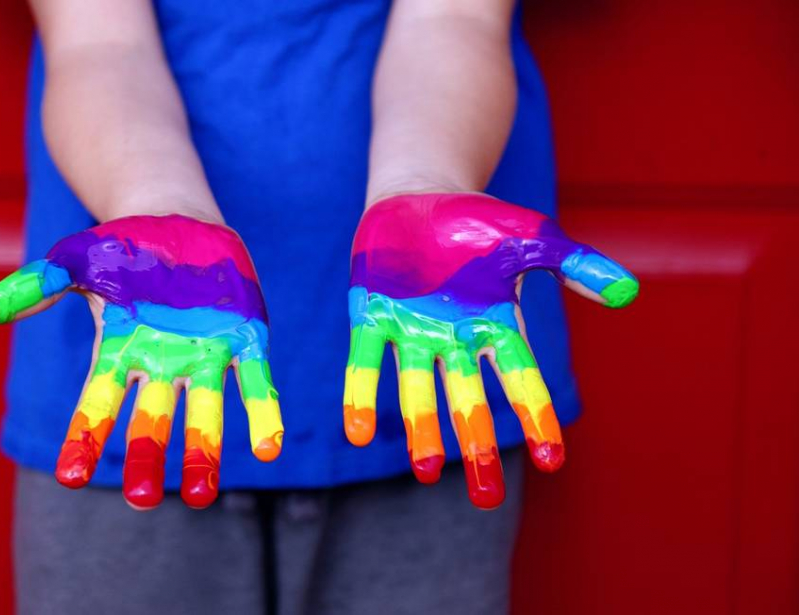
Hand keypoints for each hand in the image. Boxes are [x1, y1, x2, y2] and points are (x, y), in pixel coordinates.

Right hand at [0, 215, 282, 509]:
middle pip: (151, 421)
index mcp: (119, 352)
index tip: (71, 477)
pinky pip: (253, 382)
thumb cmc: (123, 248)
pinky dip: (261, 413)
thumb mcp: (77, 258)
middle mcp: (161, 365)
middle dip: (146, 458)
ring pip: (203, 414)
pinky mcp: (244, 341)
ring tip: (202, 497)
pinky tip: (268, 447)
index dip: (83, 438)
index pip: (97, 403)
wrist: (180, 223)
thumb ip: (40, 282)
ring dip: (204, 453)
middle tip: (142, 500)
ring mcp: (204, 357)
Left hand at [344, 193, 637, 508]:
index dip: (536, 417)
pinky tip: (358, 434)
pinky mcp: (370, 315)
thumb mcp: (532, 237)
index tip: (551, 460)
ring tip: (426, 472)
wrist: (420, 195)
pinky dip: (362, 394)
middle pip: (468, 400)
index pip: (521, 378)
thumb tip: (628, 293)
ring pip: (418, 389)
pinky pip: (366, 361)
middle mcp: (453, 338)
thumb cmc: (480, 222)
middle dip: (476, 445)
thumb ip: (575, 265)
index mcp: (495, 324)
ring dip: (422, 429)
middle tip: (485, 498)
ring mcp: (411, 329)